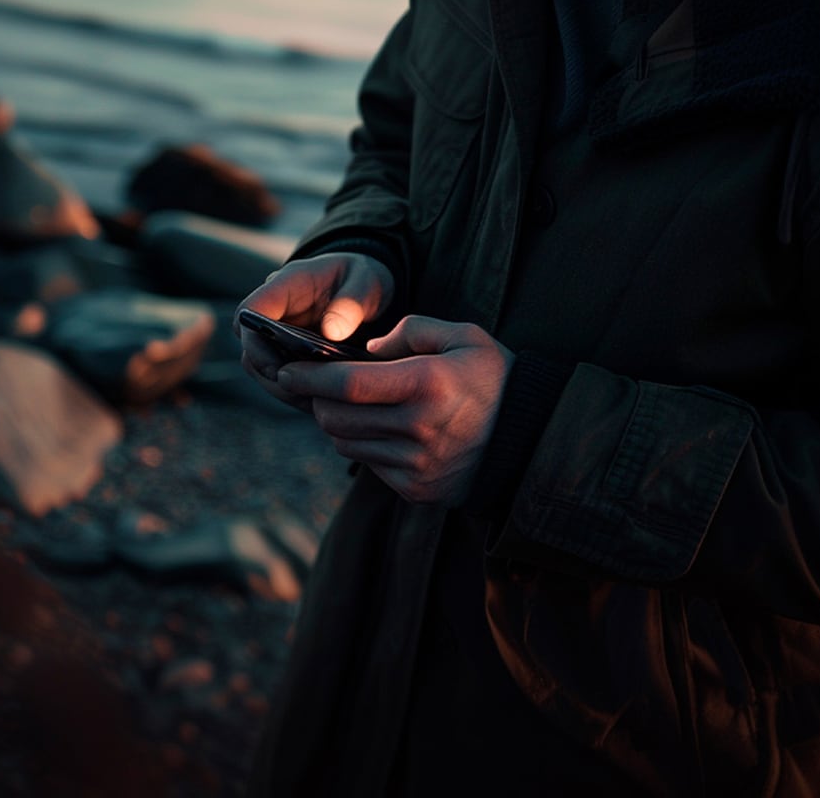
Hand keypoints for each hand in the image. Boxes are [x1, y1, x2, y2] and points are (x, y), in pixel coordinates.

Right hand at [236, 253, 392, 411]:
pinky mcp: (291, 357)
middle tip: (306, 394)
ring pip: (263, 371)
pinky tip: (325, 403)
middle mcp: (275, 313)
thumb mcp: (366, 282)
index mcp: (286, 285)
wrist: (369, 289)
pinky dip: (300, 394)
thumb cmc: (365, 278)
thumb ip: (351, 303)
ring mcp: (279, 337)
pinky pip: (284, 380)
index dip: (254, 342)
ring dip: (286, 389)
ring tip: (319, 402)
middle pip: (250, 350)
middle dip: (272, 376)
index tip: (277, 369)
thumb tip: (331, 334)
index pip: (250, 311)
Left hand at [278, 317, 514, 503]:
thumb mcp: (464, 336)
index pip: (346, 383)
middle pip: (336, 418)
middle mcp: (418, 428)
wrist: (531, 440)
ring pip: (346, 443)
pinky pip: (369, 465)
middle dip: (316, 401)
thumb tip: (365, 350)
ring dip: (337, 424)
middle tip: (313, 387)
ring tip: (347, 406)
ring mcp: (417, 464)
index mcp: (426, 385)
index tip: (287, 370)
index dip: (308, 377)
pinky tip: (378, 429)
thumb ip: (412, 331)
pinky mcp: (417, 488)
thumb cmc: (495, 379)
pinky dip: (364, 445)